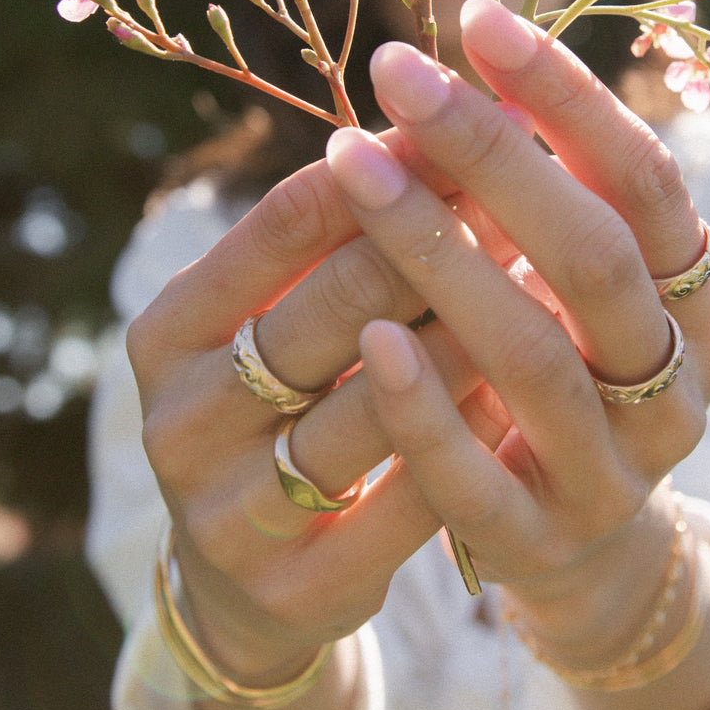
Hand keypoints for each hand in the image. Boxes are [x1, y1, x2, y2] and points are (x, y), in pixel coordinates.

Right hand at [126, 142, 521, 709]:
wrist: (248, 576)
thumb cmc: (282, 408)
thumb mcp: (278, 319)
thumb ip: (341, 239)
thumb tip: (447, 129)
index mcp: (166, 333)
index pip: (285, 223)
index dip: (395, 168)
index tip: (479, 121)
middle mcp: (179, 421)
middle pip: (332, 308)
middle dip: (441, 241)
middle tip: (532, 195)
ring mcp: (232, 514)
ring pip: (375, 407)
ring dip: (470, 335)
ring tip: (543, 281)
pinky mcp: (298, 588)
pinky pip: (409, 503)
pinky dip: (474, 438)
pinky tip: (530, 392)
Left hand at [326, 0, 709, 709]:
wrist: (581, 545)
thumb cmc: (568, 382)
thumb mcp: (584, 297)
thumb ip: (552, 207)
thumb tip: (471, 73)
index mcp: (701, 310)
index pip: (650, 185)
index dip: (569, 98)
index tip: (477, 22)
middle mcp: (677, 389)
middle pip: (596, 258)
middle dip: (494, 155)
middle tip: (399, 74)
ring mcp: (614, 474)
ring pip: (533, 357)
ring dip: (437, 253)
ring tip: (352, 165)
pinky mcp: (539, 541)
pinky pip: (476, 477)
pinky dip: (422, 406)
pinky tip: (368, 338)